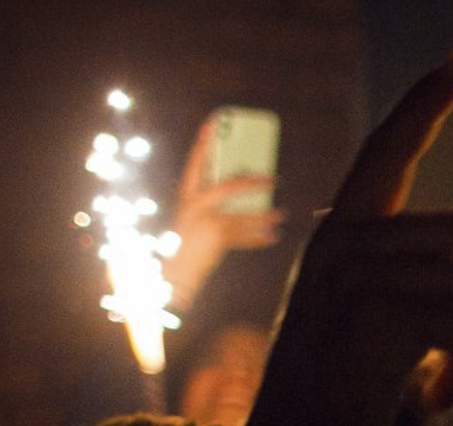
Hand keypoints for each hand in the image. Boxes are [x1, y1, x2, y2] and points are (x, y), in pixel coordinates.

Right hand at [165, 123, 286, 308]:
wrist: (171, 276)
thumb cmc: (183, 246)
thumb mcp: (195, 220)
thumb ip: (212, 206)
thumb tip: (245, 192)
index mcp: (186, 195)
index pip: (195, 163)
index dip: (204, 142)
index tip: (213, 122)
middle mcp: (193, 204)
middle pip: (228, 185)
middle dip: (253, 182)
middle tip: (275, 178)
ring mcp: (203, 220)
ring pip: (243, 215)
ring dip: (265, 216)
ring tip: (281, 215)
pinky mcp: (215, 236)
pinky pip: (244, 236)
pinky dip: (259, 238)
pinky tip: (273, 237)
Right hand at [245, 50, 452, 425]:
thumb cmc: (338, 399)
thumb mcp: (366, 323)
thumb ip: (403, 277)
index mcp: (339, 236)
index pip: (387, 150)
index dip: (426, 103)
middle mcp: (340, 240)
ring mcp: (352, 272)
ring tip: (449, 377)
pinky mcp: (373, 312)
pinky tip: (439, 401)